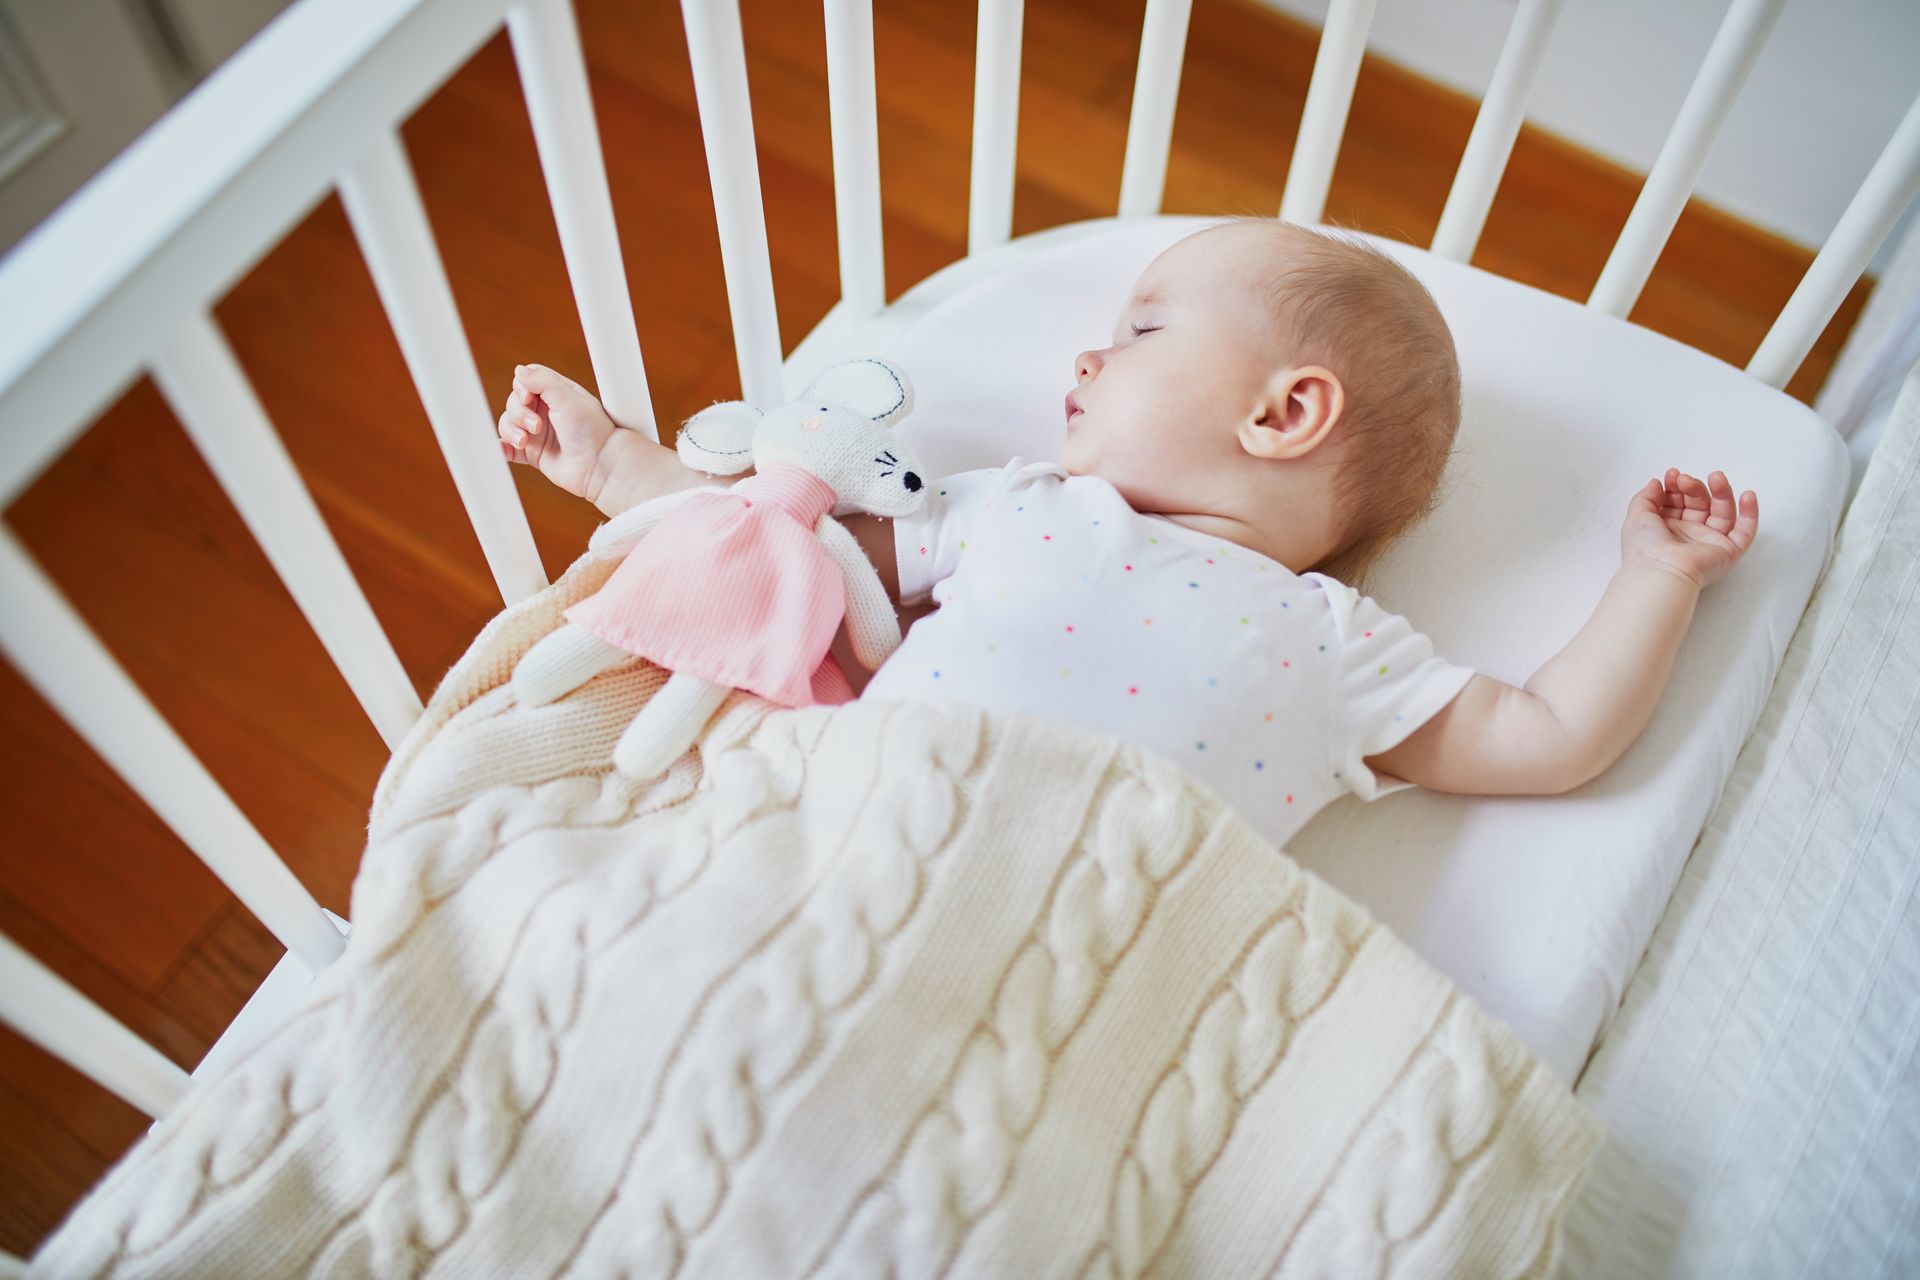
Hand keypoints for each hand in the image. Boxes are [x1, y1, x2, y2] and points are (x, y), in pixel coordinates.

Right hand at [497, 363, 619, 501]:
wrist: (600, 466)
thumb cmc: (591, 430)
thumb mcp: (569, 398)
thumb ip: (543, 381)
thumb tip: (519, 370)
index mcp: (555, 394)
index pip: (525, 382)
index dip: (521, 388)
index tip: (528, 398)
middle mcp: (545, 411)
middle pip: (513, 403)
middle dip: (519, 413)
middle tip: (538, 426)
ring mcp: (537, 433)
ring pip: (507, 424)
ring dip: (511, 431)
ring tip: (525, 442)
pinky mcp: (532, 454)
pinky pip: (508, 449)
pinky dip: (502, 448)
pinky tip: (503, 449)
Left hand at [1620, 468, 1757, 589]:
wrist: (1660, 572)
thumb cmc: (1644, 549)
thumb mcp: (1637, 516)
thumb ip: (1646, 497)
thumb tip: (1657, 482)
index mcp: (1667, 529)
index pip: (1678, 501)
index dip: (1676, 486)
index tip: (1672, 474)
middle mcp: (1689, 535)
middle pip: (1700, 504)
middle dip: (1693, 487)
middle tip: (1685, 480)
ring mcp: (1709, 542)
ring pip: (1723, 513)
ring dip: (1721, 492)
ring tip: (1716, 477)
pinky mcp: (1727, 552)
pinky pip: (1744, 532)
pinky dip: (1750, 514)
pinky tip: (1747, 495)